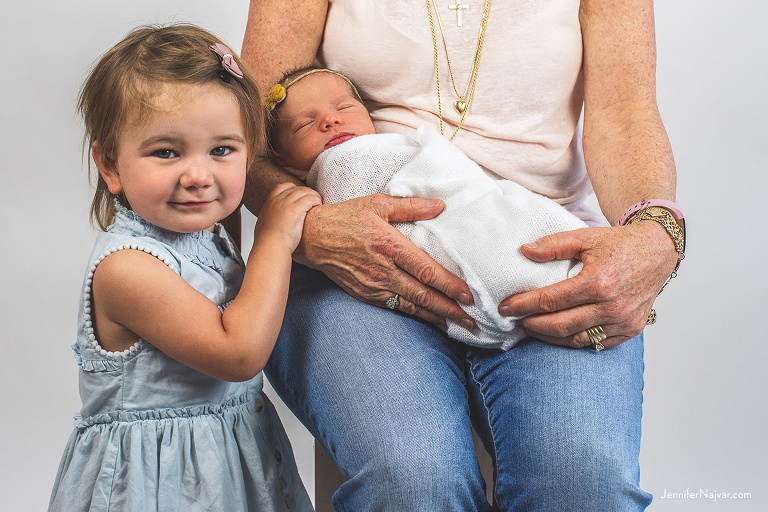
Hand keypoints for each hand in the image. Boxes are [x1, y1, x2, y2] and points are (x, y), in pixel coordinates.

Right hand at [254, 183, 321, 252]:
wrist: (271, 248)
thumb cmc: (269, 242)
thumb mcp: (264, 226)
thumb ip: (271, 219)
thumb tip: (275, 222)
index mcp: (269, 204)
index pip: (281, 187)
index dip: (292, 187)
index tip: (299, 192)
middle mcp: (277, 201)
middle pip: (295, 189)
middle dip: (306, 192)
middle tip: (314, 199)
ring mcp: (286, 204)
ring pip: (304, 192)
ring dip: (313, 195)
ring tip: (319, 202)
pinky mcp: (295, 210)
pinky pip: (310, 199)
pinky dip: (316, 200)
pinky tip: (319, 206)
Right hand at [295, 193, 475, 327]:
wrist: (312, 237)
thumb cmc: (346, 217)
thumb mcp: (377, 203)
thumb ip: (410, 206)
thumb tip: (439, 205)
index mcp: (389, 244)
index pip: (425, 270)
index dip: (448, 285)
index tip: (467, 295)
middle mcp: (382, 269)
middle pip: (422, 294)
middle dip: (449, 309)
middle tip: (471, 319)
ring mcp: (373, 285)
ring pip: (410, 306)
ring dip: (435, 317)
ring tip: (457, 324)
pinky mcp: (365, 294)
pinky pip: (394, 308)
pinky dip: (415, 315)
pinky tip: (430, 319)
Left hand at [498, 221, 678, 348]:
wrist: (658, 251)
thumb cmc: (619, 243)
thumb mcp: (585, 237)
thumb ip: (553, 245)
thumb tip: (524, 251)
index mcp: (598, 282)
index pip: (550, 300)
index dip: (524, 305)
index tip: (505, 307)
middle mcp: (611, 306)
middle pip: (560, 325)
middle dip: (532, 324)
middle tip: (515, 319)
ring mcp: (623, 321)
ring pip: (576, 339)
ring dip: (549, 337)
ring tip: (532, 328)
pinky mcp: (631, 330)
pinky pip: (596, 343)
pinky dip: (573, 341)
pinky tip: (558, 334)